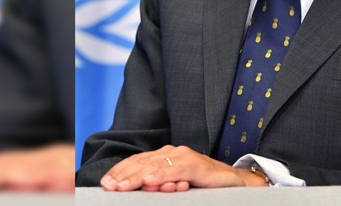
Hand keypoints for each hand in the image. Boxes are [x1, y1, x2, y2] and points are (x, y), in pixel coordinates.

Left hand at [100, 145, 266, 191]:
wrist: (233, 183)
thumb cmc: (203, 184)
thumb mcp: (176, 183)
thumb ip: (159, 183)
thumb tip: (139, 188)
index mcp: (166, 155)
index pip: (138, 161)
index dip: (121, 170)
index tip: (107, 182)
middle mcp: (174, 152)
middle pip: (143, 162)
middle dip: (124, 175)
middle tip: (110, 186)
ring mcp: (185, 157)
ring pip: (156, 166)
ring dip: (138, 177)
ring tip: (124, 186)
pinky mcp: (197, 165)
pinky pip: (176, 170)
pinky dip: (162, 176)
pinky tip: (151, 182)